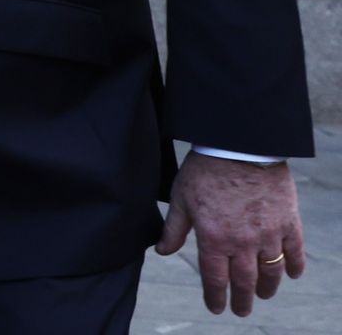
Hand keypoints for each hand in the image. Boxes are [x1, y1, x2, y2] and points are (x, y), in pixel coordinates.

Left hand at [155, 150, 304, 316]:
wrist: (239, 146)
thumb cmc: (205, 170)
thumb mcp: (180, 199)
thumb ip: (173, 229)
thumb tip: (162, 251)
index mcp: (213, 238)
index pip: (214, 278)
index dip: (215, 296)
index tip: (216, 308)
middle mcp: (242, 242)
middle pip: (244, 281)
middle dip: (242, 300)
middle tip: (241, 310)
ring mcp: (269, 233)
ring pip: (271, 271)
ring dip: (268, 287)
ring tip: (263, 294)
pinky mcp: (289, 222)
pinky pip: (296, 251)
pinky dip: (295, 266)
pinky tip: (292, 274)